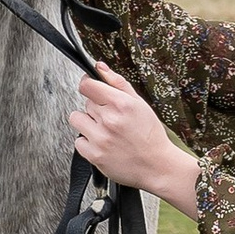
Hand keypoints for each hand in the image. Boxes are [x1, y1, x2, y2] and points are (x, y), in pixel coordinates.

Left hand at [67, 60, 199, 218]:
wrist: (157, 166)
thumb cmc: (151, 135)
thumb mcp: (140, 104)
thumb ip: (118, 83)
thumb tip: (100, 67)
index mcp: (121, 104)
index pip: (87, 86)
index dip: (88, 85)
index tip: (91, 89)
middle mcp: (109, 120)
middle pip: (86, 103)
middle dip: (97, 108)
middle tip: (112, 119)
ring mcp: (100, 138)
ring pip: (77, 119)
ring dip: (88, 123)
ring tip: (104, 131)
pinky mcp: (94, 155)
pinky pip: (78, 141)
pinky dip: (88, 142)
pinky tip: (103, 144)